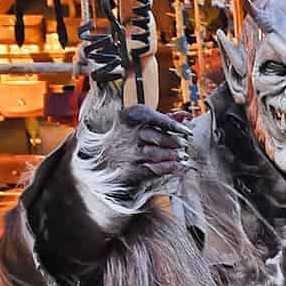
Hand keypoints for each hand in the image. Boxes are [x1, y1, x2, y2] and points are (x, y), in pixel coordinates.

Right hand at [71, 98, 193, 222]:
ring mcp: (127, 153)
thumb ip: (164, 118)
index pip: (156, 119)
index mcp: (131, 116)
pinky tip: (179, 168)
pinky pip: (152, 169)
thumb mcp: (139, 121)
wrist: (98, 155)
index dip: (175, 126)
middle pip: (157, 136)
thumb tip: (187, 115)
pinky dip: (169, 169)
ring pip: (155, 153)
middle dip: (174, 141)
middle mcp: (128, 134)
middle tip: (184, 145)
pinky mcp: (129, 169)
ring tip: (182, 156)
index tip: (187, 131)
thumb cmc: (125, 134)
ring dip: (172, 156)